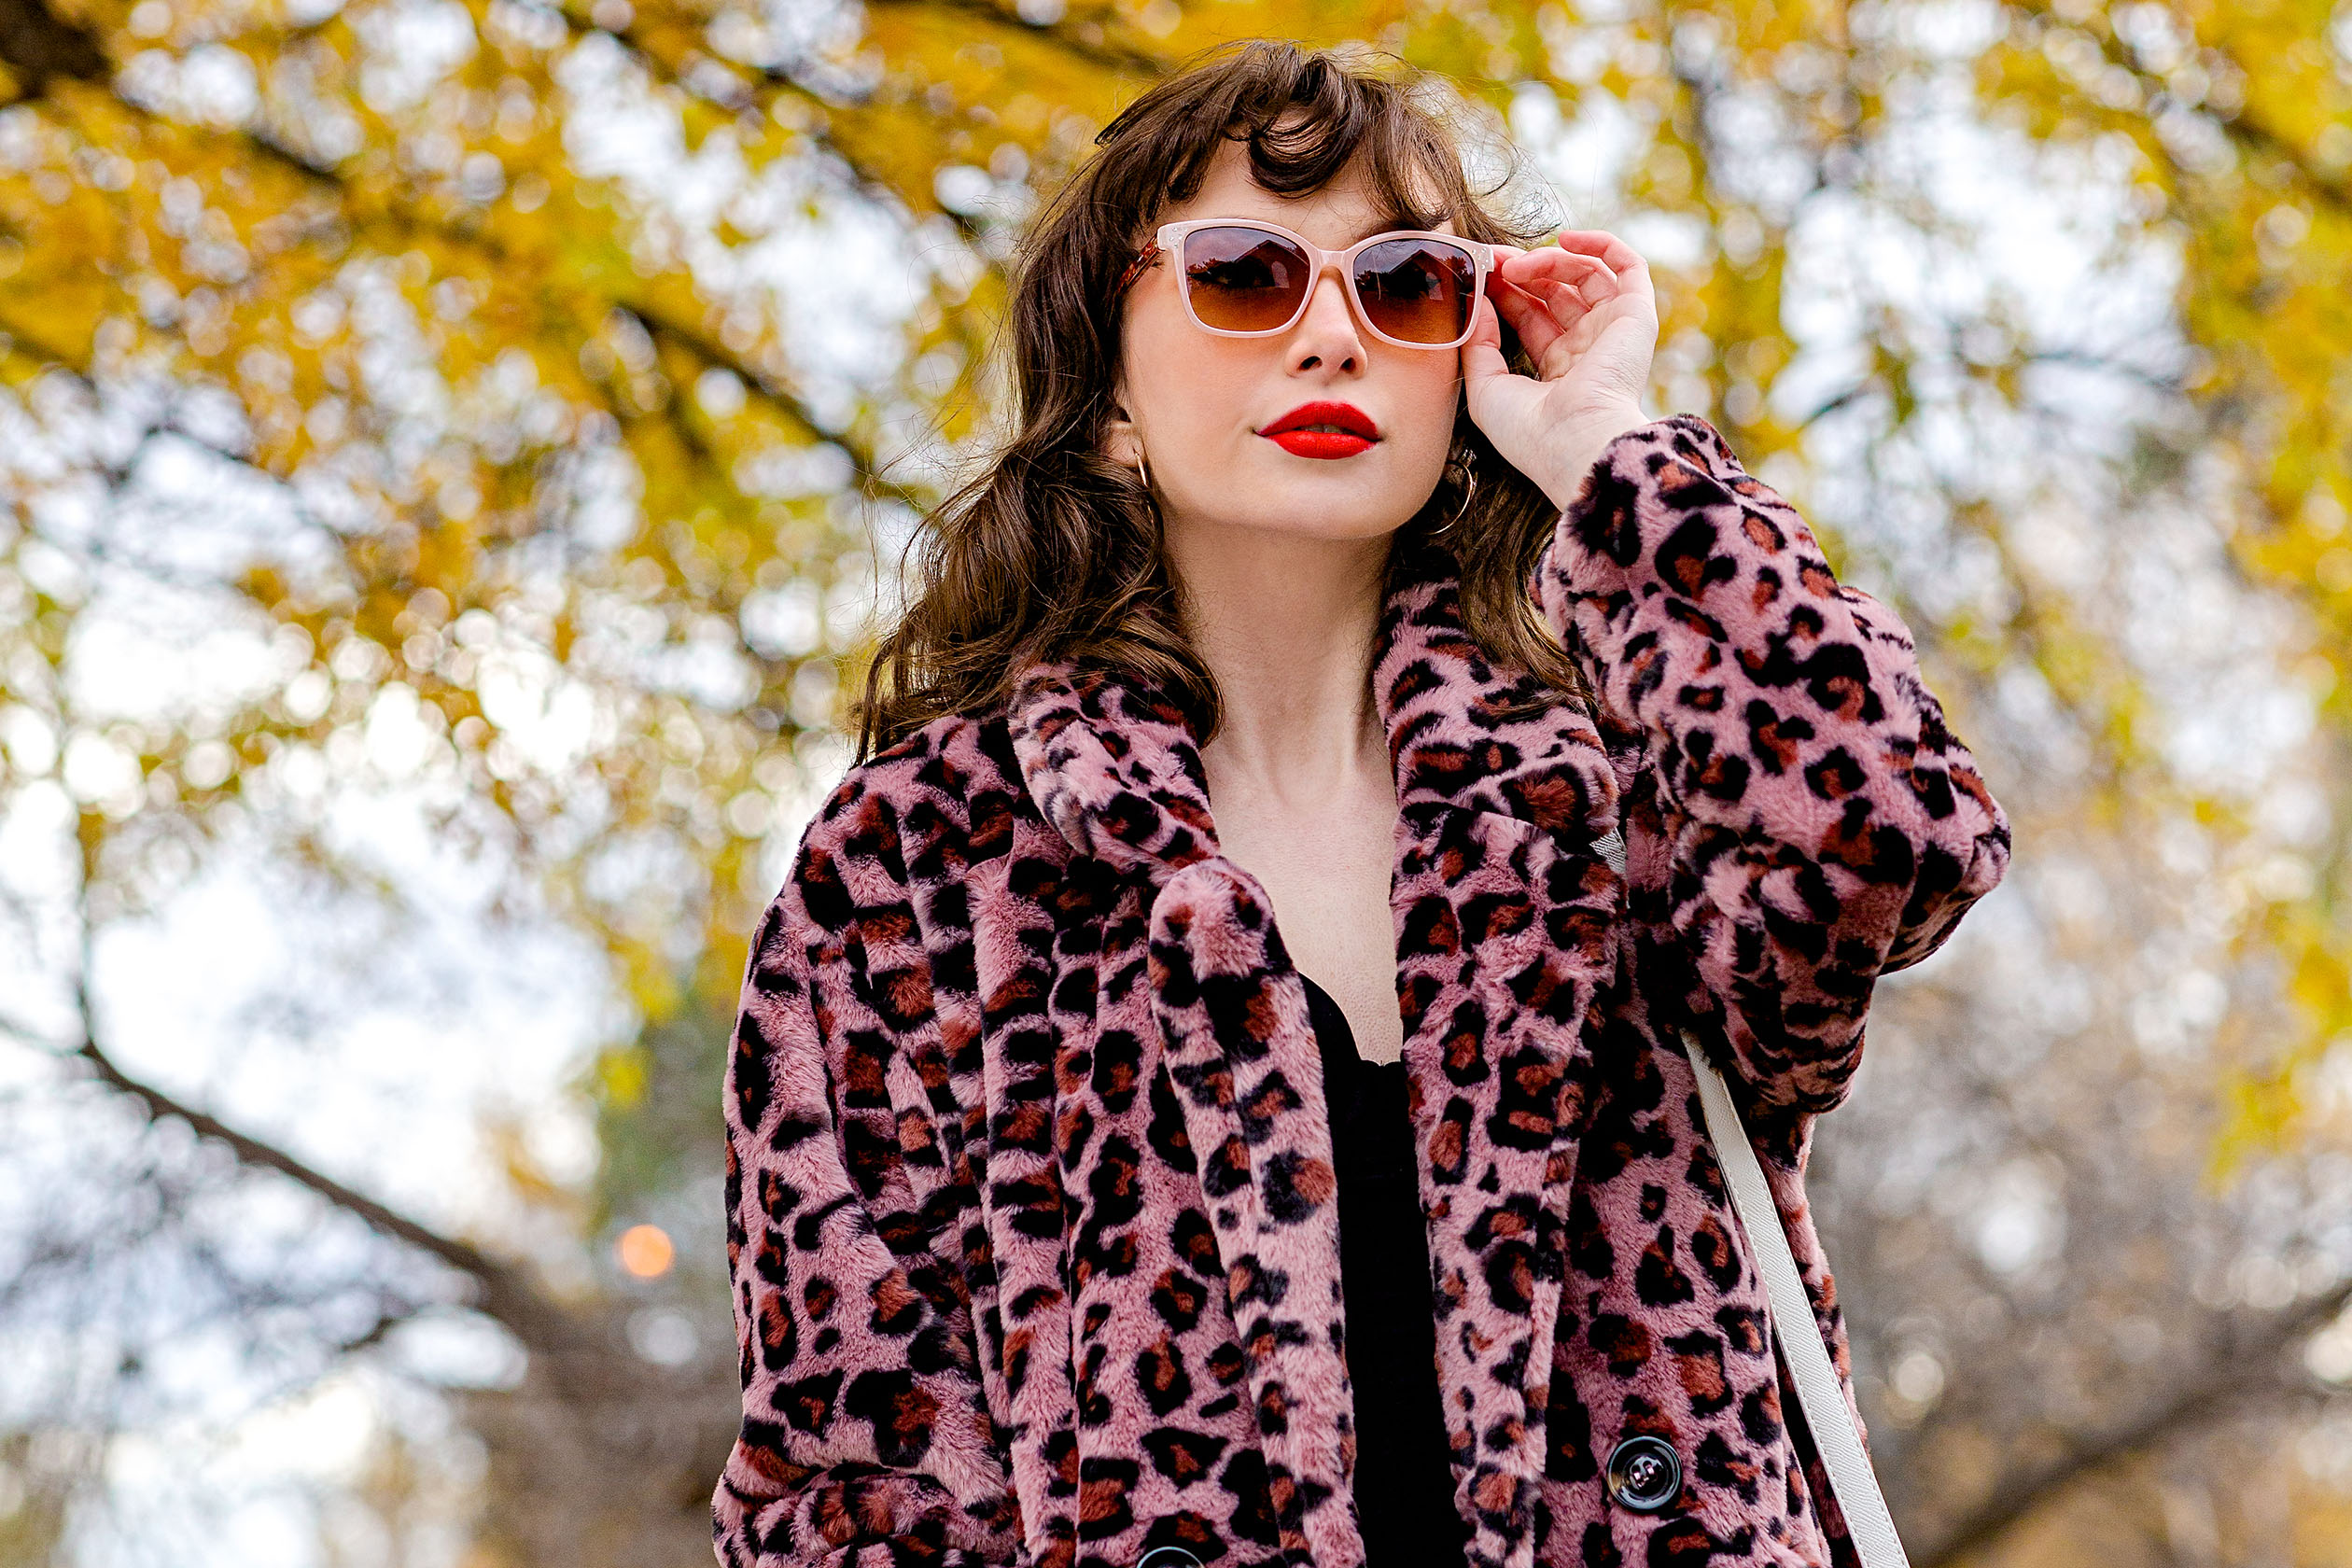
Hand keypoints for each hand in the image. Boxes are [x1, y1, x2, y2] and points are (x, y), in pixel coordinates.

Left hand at [1462, 229, 1660, 511]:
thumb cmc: (1530, 432)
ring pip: (1585, 275)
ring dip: (1549, 260)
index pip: (1532, 316)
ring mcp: (1613, 331)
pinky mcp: (1636, 316)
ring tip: (1517, 265)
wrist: (1575, 442)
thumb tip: (1479, 302)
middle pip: (1556, 292)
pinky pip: (1628, 266)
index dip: (1506, 291)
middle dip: (1523, 271)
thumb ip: (1479, 345)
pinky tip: (1566, 238)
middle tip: (1494, 261)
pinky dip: (1601, 244)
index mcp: (1559, 370)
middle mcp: (1589, 348)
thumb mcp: (1487, 389)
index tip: (1480, 275)